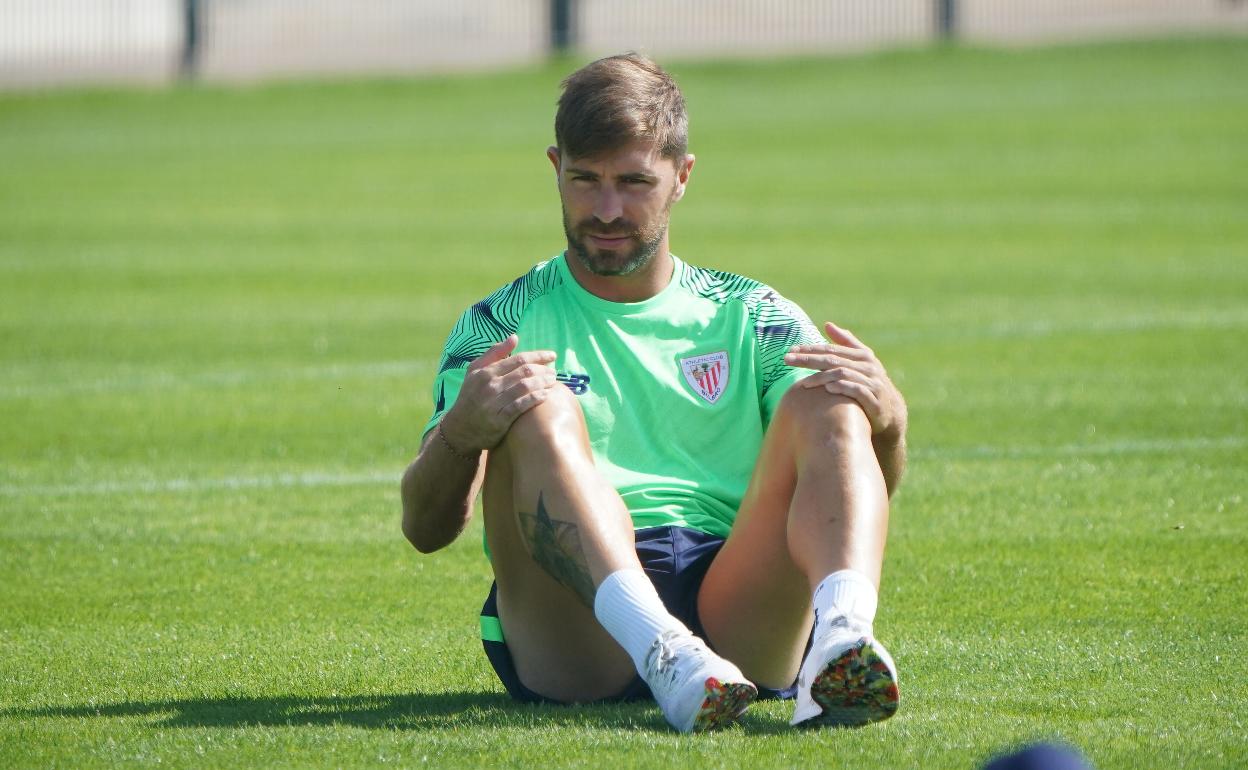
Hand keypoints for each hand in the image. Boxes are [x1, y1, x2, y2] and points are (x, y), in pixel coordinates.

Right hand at [440, 335, 558, 451]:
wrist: (460, 428)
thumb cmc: (471, 396)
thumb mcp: (475, 371)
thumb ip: (494, 353)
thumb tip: (515, 337)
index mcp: (485, 371)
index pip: (519, 359)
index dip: (539, 356)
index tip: (552, 355)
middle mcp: (490, 385)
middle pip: (525, 372)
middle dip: (544, 370)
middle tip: (554, 372)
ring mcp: (494, 403)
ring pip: (525, 387)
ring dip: (543, 383)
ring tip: (553, 382)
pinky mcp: (499, 420)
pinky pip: (522, 405)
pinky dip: (536, 398)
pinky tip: (546, 395)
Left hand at [783, 321, 906, 437]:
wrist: (890, 410)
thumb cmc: (870, 382)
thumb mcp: (861, 360)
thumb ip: (846, 342)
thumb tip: (828, 324)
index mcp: (862, 355)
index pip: (831, 349)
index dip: (810, 349)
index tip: (791, 350)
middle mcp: (867, 366)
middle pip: (833, 360)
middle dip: (808, 359)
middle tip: (787, 359)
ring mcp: (872, 382)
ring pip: (843, 374)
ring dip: (821, 377)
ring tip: (804, 383)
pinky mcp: (875, 399)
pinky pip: (857, 390)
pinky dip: (843, 388)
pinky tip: (828, 388)